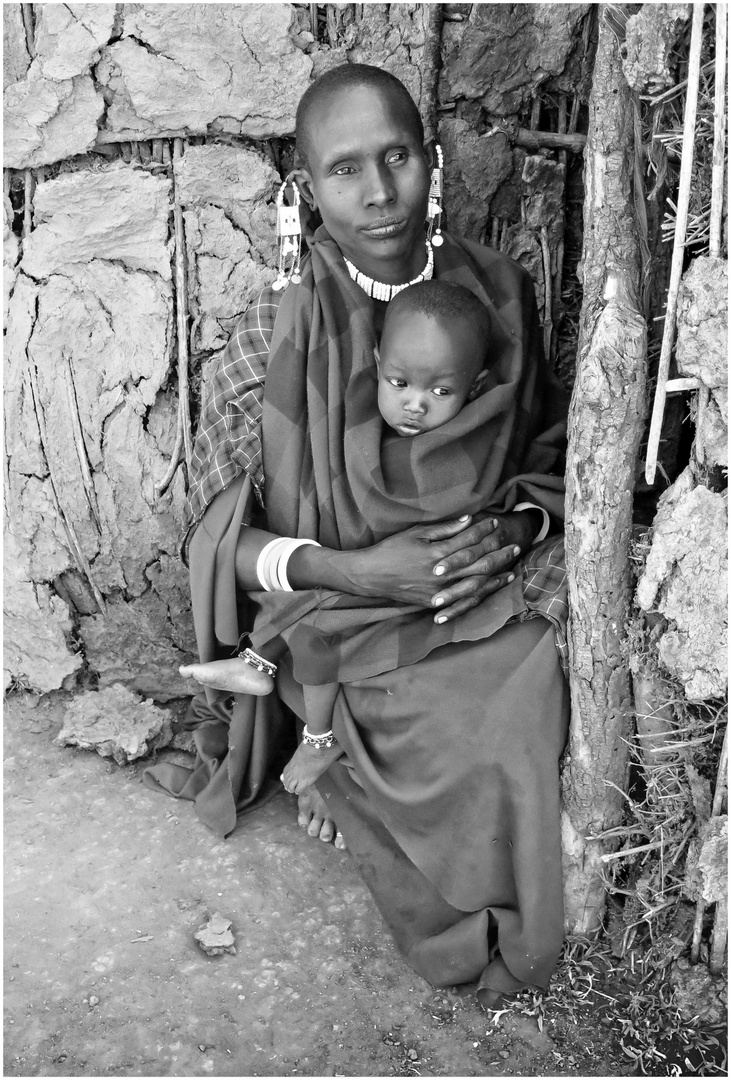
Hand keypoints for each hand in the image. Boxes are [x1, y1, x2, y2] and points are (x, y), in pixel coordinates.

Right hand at [340, 510, 538, 619]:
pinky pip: (462, 601)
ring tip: (511, 569)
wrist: (371, 576)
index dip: (484, 531)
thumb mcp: (415, 533)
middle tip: (514, 546)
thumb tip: (468, 520)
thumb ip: (444, 529)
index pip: (467, 540)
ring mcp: (439, 591)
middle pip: (478, 563)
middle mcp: (441, 574)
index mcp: (437, 553)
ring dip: (495, 576)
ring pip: (475, 584)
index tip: (496, 523)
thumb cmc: (391, 550)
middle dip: (498, 554)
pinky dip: (479, 594)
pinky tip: (490, 590)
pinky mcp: (434, 603)